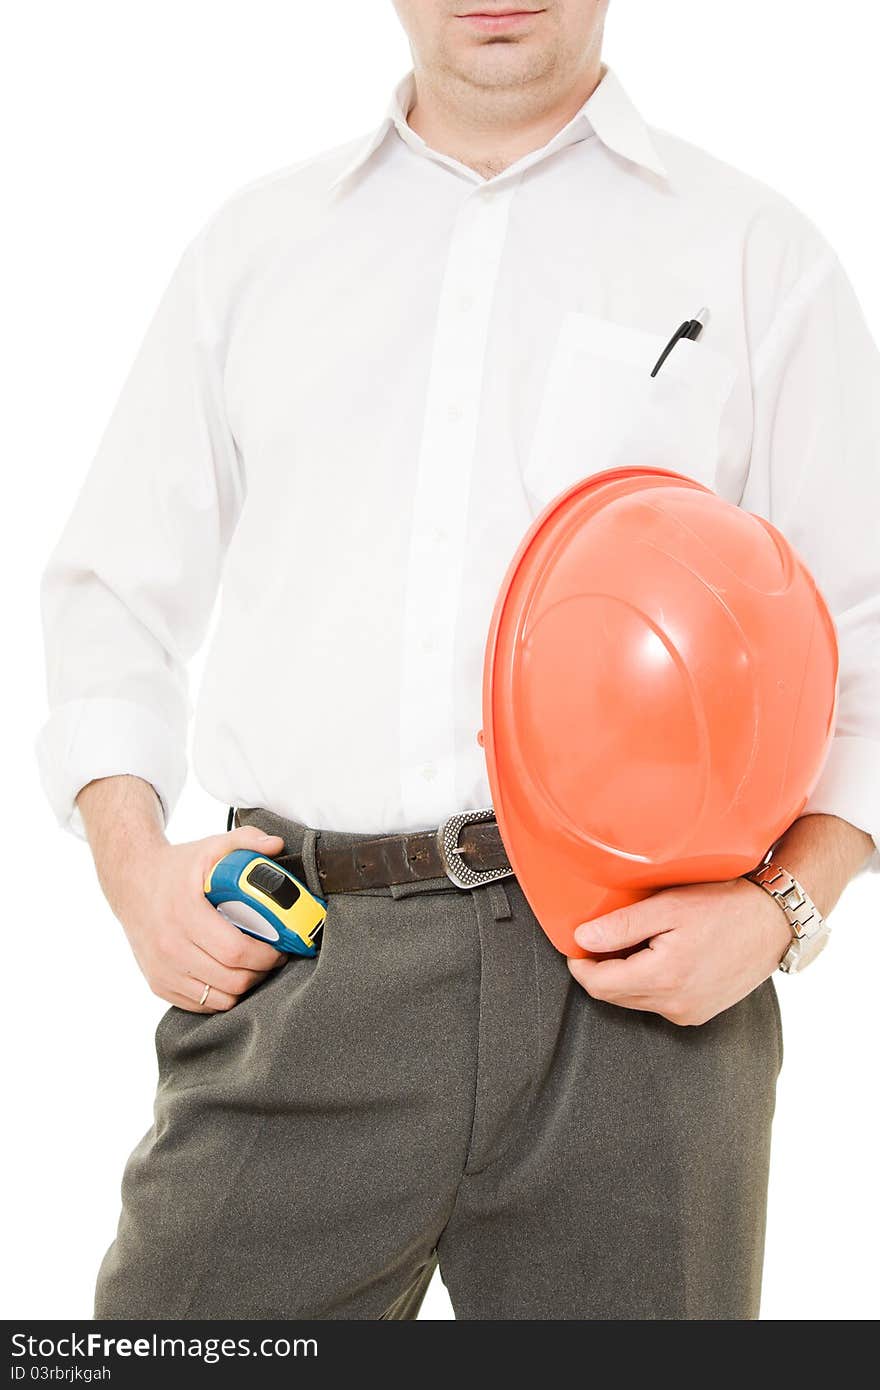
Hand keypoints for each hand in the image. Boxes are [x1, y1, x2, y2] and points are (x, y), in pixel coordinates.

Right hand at [99, 824, 287, 1012]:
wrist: (130, 882)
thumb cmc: (176, 867)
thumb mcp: (210, 847)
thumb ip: (246, 841)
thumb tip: (277, 845)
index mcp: (186, 913)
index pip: (236, 951)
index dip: (266, 955)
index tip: (280, 947)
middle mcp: (170, 945)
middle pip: (231, 979)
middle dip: (261, 972)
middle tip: (272, 958)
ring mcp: (162, 969)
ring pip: (219, 998)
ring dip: (243, 987)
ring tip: (253, 967)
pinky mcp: (158, 983)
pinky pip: (200, 1004)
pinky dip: (220, 996)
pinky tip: (229, 976)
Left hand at [567, 878, 792, 1025]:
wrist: (774, 921)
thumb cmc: (725, 906)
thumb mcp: (668, 906)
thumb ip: (621, 926)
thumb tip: (582, 939)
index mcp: (663, 978)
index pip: (598, 985)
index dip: (580, 964)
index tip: (576, 944)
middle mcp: (675, 1005)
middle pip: (614, 996)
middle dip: (601, 969)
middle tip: (604, 936)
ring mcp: (689, 1013)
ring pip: (635, 1001)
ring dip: (626, 976)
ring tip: (637, 942)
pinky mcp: (700, 1013)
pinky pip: (659, 1003)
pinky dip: (650, 983)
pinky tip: (661, 956)